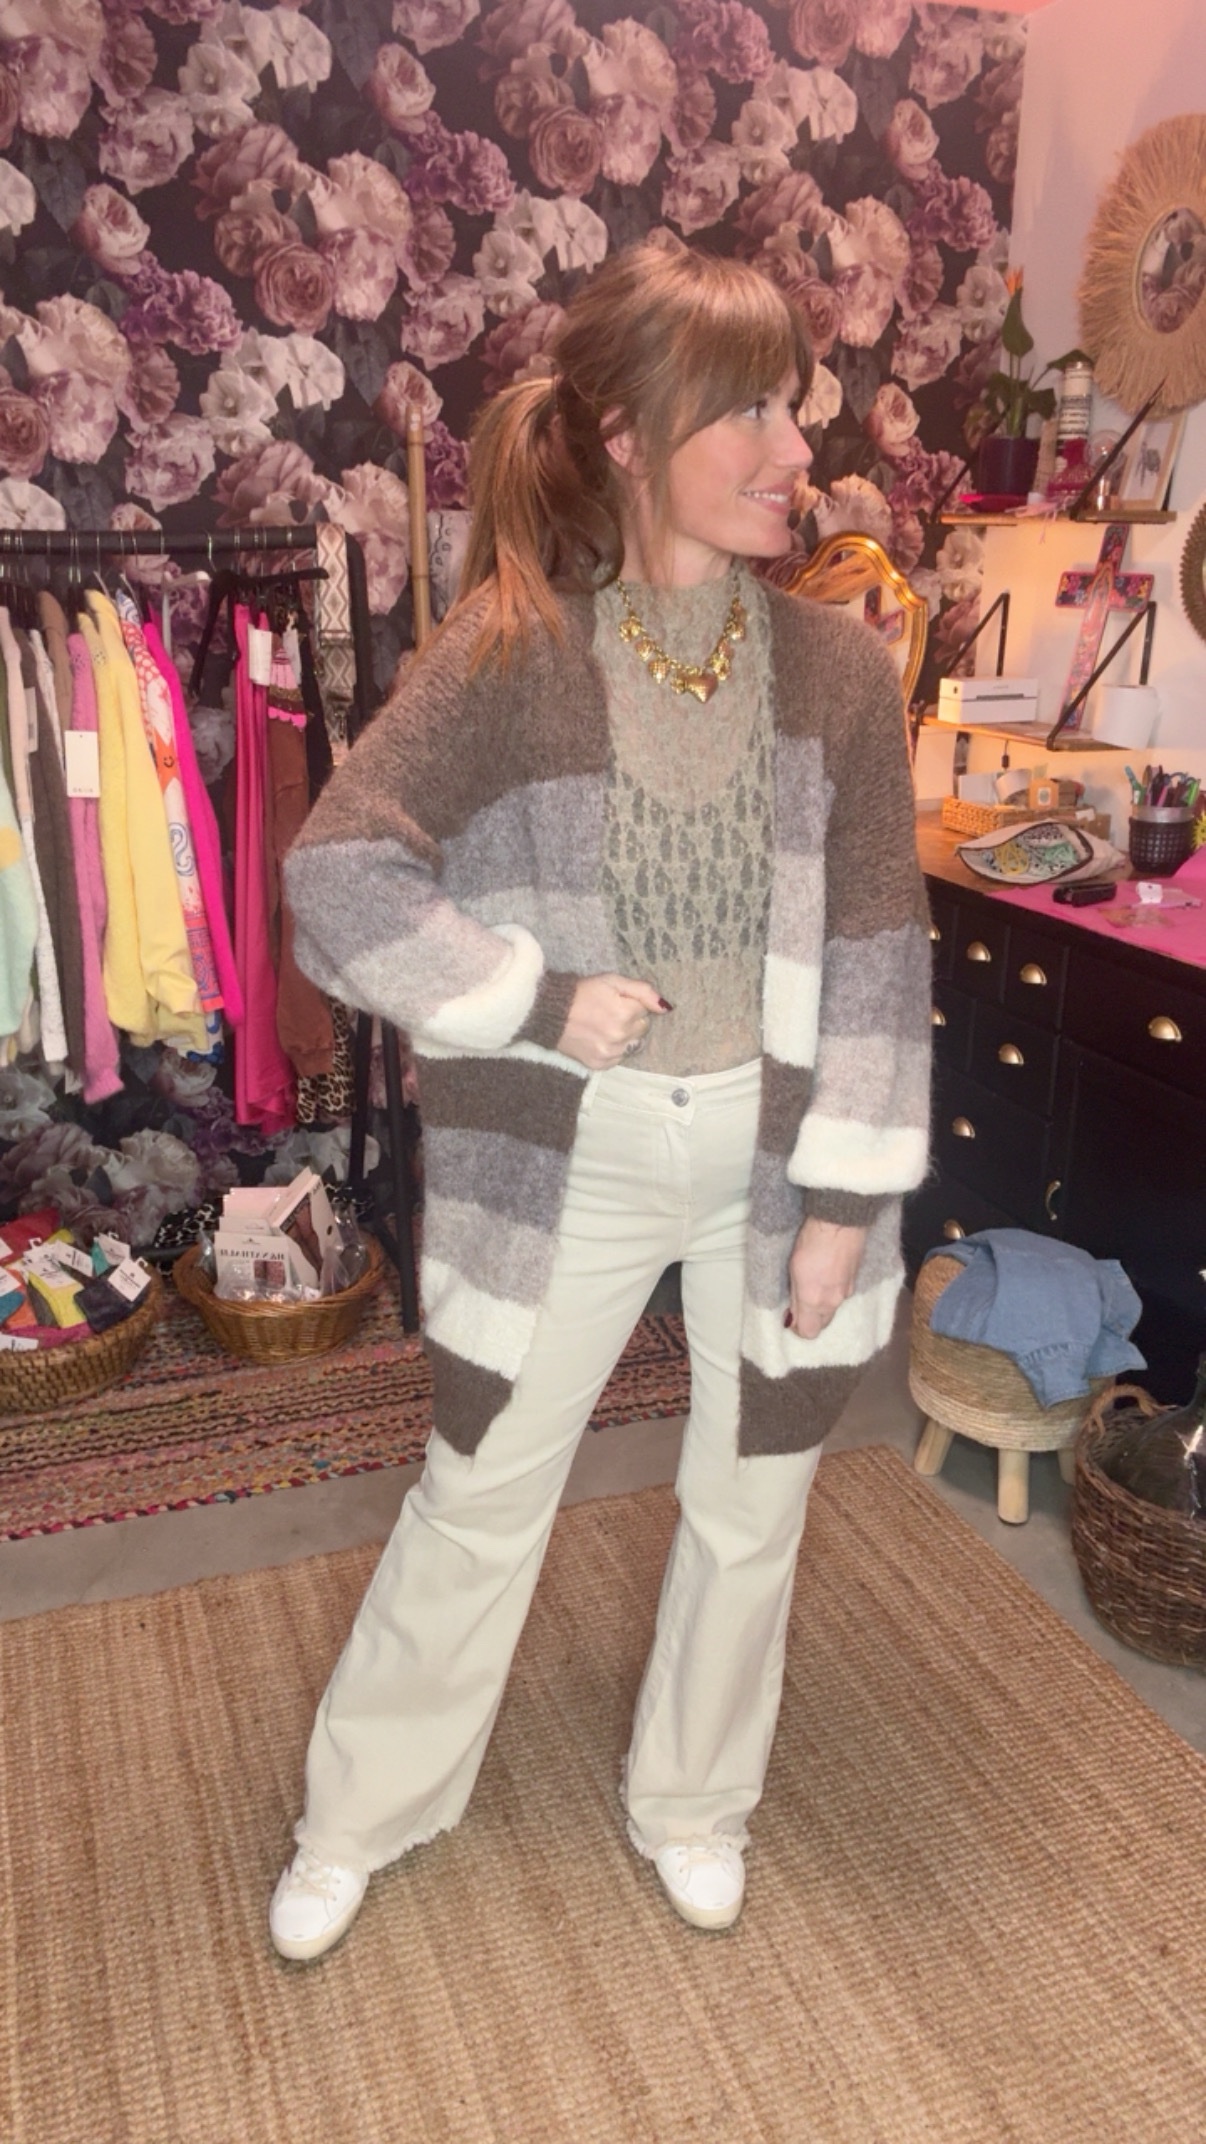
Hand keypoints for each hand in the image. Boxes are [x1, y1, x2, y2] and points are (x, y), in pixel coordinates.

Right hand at [557, 974, 669, 1070]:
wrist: (550, 1014)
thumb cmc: (582, 993)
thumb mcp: (611, 981)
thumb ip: (642, 991)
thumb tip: (666, 1007)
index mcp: (625, 1013)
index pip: (645, 1011)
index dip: (632, 1004)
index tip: (616, 1001)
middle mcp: (620, 1036)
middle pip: (642, 1029)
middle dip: (631, 1021)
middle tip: (610, 1013)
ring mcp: (610, 1053)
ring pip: (632, 1045)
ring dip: (624, 1037)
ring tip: (603, 1026)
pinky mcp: (599, 1064)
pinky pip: (619, 1058)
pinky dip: (613, 1050)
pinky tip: (599, 1039)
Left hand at [785, 1218, 866, 1339]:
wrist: (841, 1222)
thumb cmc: (811, 1243)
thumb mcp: (794, 1271)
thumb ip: (795, 1298)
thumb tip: (792, 1319)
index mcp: (816, 1302)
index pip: (809, 1332)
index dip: (798, 1328)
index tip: (791, 1315)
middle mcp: (834, 1302)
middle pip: (822, 1323)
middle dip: (811, 1317)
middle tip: (800, 1299)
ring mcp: (847, 1291)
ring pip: (832, 1309)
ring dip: (822, 1304)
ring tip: (814, 1282)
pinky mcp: (855, 1279)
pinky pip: (841, 1295)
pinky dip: (833, 1291)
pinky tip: (827, 1273)